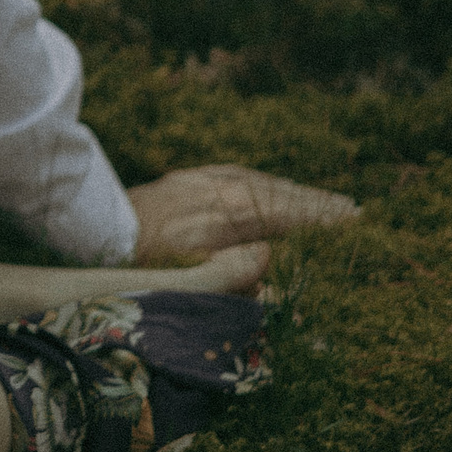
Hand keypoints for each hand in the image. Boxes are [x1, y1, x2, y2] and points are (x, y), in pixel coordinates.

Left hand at [127, 163, 356, 264]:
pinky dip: (268, 181)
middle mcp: (223, 189)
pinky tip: (277, 187)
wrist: (98, 224)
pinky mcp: (192, 176)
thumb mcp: (189, 277)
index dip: (321, 218)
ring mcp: (207, 179)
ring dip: (297, 191)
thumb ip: (234, 275)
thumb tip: (272, 268)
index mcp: (229, 214)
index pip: (288, 214)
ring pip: (265, 182)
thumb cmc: (143, 259)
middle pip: (283, 194)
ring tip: (326, 200)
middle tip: (353, 210)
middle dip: (318, 202)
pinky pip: (243, 175)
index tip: (353, 221)